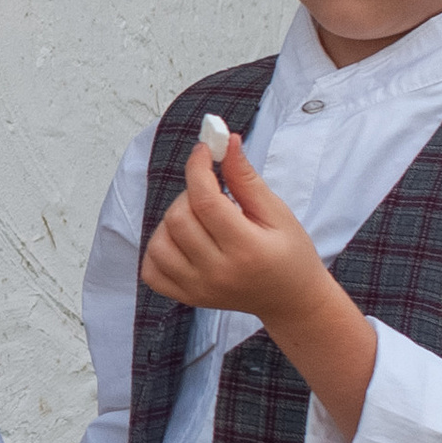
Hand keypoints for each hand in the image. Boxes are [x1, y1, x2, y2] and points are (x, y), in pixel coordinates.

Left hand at [139, 138, 378, 432]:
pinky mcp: (187, 297)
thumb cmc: (290, 253)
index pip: (206, 202)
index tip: (204, 150)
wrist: (290, 300)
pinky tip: (182, 241)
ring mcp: (198, 289)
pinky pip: (151, 269)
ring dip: (173, 220)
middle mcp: (218, 273)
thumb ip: (246, 179)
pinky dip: (159, 249)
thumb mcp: (277, 213)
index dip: (198, 168)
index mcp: (247, 249)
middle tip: (211, 193)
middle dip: (190, 194)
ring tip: (200, 219)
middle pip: (179, 219)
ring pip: (159, 242)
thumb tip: (226, 142)